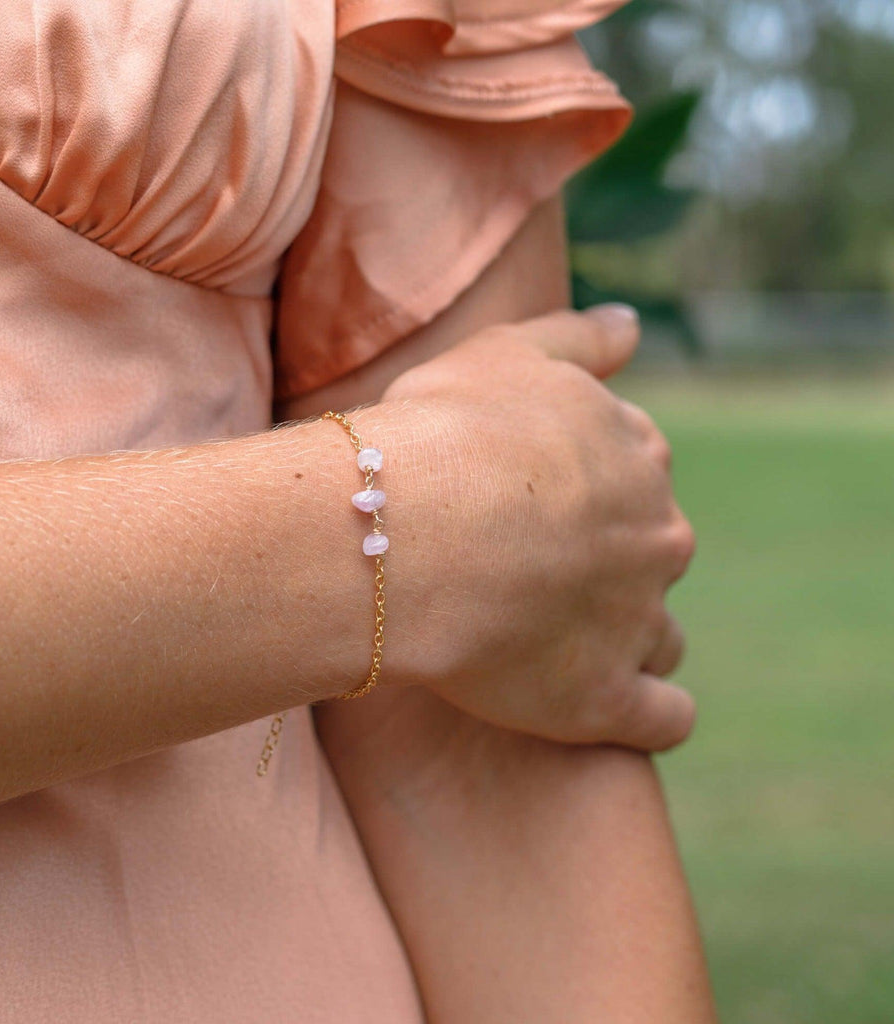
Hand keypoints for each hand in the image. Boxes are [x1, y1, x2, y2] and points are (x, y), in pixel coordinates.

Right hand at [380, 305, 695, 750]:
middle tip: (530, 572)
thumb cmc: (445, 433)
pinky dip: (649, 713)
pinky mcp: (606, 697)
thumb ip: (577, 337)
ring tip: (562, 643)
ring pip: (660, 633)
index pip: (639, 472)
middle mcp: (655, 535)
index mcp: (634, 456)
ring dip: (629, 637)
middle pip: (653, 553)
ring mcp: (637, 618)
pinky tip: (617, 707)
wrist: (415, 528)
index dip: (590, 491)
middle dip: (611, 563)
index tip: (536, 506)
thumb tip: (634, 325)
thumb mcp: (506, 353)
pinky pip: (661, 716)